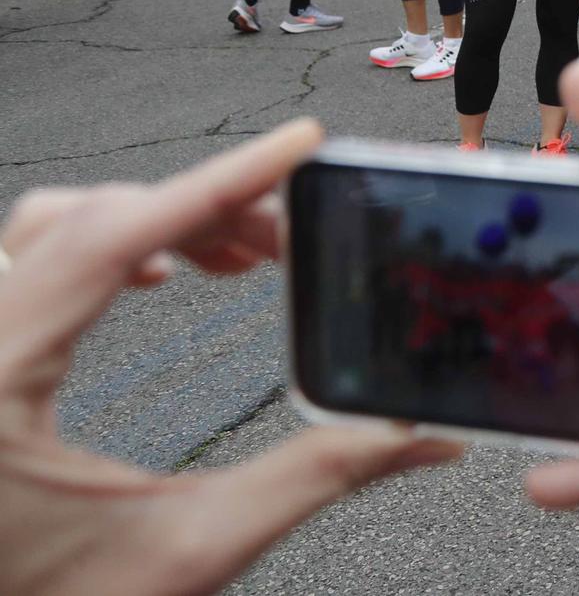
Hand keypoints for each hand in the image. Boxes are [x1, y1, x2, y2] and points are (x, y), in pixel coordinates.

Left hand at [0, 122, 460, 595]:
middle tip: (294, 234)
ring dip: (157, 220)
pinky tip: (158, 271)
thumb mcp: (186, 552)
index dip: (216, 182)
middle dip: (207, 207)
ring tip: (240, 252)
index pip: (111, 239)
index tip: (295, 146)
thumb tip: (419, 437)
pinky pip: (32, 258)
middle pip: (92, 218)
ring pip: (56, 225)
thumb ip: (311, 481)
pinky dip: (105, 242)